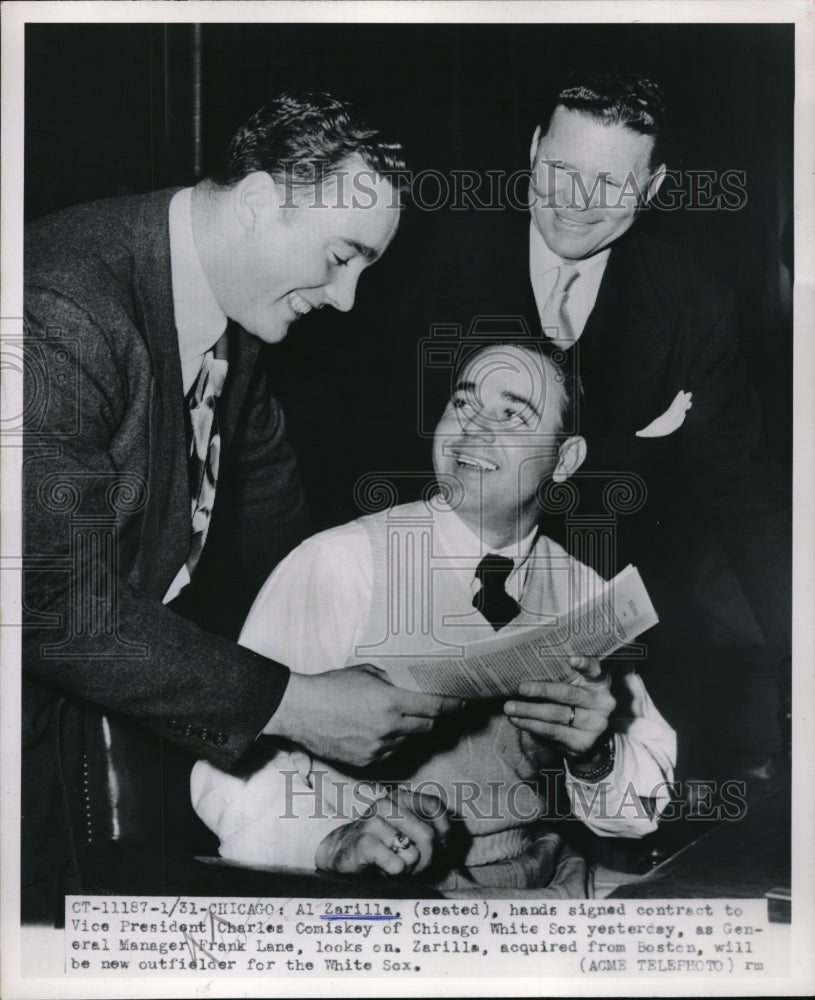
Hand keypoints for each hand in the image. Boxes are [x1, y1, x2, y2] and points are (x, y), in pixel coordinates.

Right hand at [264, 664, 463, 767]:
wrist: (300, 711)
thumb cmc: (331, 686)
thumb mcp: (366, 673)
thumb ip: (393, 680)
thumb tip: (412, 684)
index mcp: (391, 702)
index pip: (435, 708)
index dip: (453, 706)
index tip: (463, 703)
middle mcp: (389, 728)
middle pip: (427, 727)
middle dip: (430, 718)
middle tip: (427, 709)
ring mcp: (378, 748)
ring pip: (408, 741)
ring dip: (408, 730)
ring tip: (390, 717)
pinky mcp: (367, 762)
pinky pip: (390, 753)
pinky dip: (390, 743)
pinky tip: (375, 731)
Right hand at [315, 787, 448, 875]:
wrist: (342, 854)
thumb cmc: (383, 845)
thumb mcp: (408, 833)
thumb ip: (430, 829)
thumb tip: (447, 840)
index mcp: (400, 797)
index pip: (434, 806)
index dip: (444, 830)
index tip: (440, 845)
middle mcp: (387, 803)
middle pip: (428, 835)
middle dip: (427, 859)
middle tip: (413, 865)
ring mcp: (373, 821)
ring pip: (414, 853)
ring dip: (409, 868)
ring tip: (394, 865)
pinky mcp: (363, 842)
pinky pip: (397, 865)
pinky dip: (395, 873)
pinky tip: (382, 869)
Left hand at [503, 656, 614, 758]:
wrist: (586, 736)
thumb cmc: (574, 701)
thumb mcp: (575, 685)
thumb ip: (563, 675)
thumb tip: (528, 666)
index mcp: (600, 683)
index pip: (595, 670)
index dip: (584, 664)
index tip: (571, 658)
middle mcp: (602, 703)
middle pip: (569, 694)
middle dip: (542, 690)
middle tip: (521, 687)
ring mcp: (595, 724)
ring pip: (557, 714)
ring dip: (529, 711)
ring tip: (510, 707)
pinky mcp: (583, 742)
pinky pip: (553, 732)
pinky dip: (531, 725)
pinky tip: (517, 720)